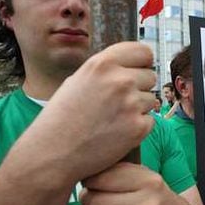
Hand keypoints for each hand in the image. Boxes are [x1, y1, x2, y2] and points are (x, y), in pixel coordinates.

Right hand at [20, 42, 155, 183]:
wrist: (53, 152)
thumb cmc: (62, 117)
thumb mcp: (79, 79)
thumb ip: (106, 70)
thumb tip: (131, 66)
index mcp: (103, 64)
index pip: (144, 52)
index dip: (142, 63)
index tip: (138, 71)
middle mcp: (120, 80)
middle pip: (150, 76)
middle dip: (139, 87)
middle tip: (120, 102)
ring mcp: (131, 104)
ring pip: (151, 99)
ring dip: (139, 108)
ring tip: (114, 118)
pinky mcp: (138, 127)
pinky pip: (150, 120)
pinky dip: (139, 127)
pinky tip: (119, 132)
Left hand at [80, 162, 188, 204]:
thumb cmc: (151, 195)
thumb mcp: (142, 175)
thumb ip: (117, 170)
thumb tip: (84, 172)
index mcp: (149, 182)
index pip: (102, 180)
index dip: (90, 181)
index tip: (90, 182)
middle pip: (97, 203)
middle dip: (87, 201)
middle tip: (89, 199)